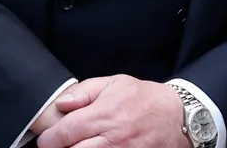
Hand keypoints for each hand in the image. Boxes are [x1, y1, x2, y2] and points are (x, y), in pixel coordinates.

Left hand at [36, 76, 185, 147]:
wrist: (178, 118)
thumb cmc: (145, 99)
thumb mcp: (116, 83)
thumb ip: (85, 91)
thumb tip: (61, 104)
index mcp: (104, 114)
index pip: (63, 133)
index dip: (48, 139)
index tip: (48, 138)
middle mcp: (111, 139)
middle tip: (60, 145)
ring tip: (79, 146)